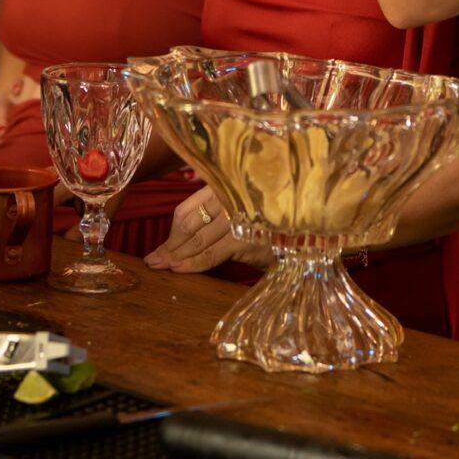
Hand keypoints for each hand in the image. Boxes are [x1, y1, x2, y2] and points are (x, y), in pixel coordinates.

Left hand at [144, 188, 270, 272]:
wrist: (304, 239)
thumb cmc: (268, 227)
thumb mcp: (240, 214)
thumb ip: (214, 218)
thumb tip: (177, 241)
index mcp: (224, 188)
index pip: (185, 209)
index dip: (171, 231)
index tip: (161, 246)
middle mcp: (229, 198)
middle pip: (187, 225)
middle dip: (168, 246)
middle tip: (153, 261)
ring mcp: (237, 217)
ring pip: (195, 240)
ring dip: (175, 256)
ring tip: (161, 267)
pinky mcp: (243, 239)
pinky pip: (209, 255)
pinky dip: (191, 264)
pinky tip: (179, 270)